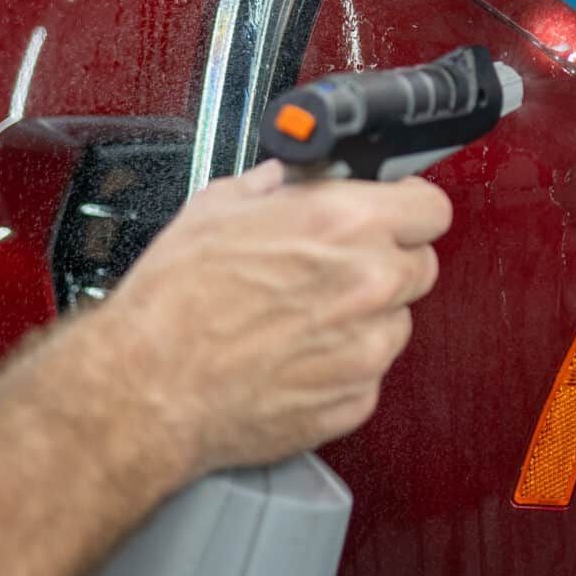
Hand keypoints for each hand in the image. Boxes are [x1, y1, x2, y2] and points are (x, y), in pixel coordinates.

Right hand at [89, 161, 451, 481]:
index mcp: (344, 223)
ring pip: (397, 320)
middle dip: (385, 261)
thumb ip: (276, 185)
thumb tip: (295, 176)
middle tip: (337, 267)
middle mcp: (368, 283)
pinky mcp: (354, 399)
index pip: (429, 207)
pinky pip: (370, 372)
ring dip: (365, 316)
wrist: (146, 389)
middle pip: (420, 264)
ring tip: (304, 318)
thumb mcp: (217, 208)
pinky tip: (295, 356)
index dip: (407, 207)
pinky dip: (343, 364)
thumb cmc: (173, 303)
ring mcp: (366, 347)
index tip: (392, 213)